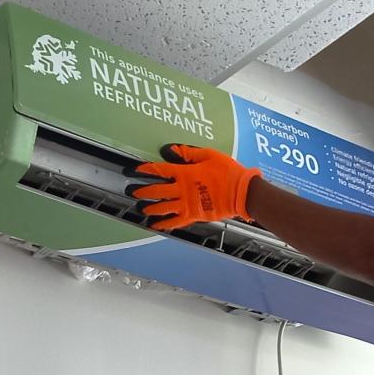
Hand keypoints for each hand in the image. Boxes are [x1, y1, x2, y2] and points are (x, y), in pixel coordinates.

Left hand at [125, 144, 261, 230]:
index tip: (134, 171)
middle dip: (142, 191)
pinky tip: (154, 225)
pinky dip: (163, 224)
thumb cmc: (228, 171)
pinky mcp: (193, 215)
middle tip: (131, 191)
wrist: (242, 191)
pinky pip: (174, 221)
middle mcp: (182, 190)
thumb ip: (188, 153)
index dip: (145, 170)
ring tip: (141, 208)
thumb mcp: (209, 155)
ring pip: (162, 208)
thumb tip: (169, 150)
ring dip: (150, 208)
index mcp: (185, 173)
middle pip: (156, 191)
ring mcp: (186, 204)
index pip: (159, 170)